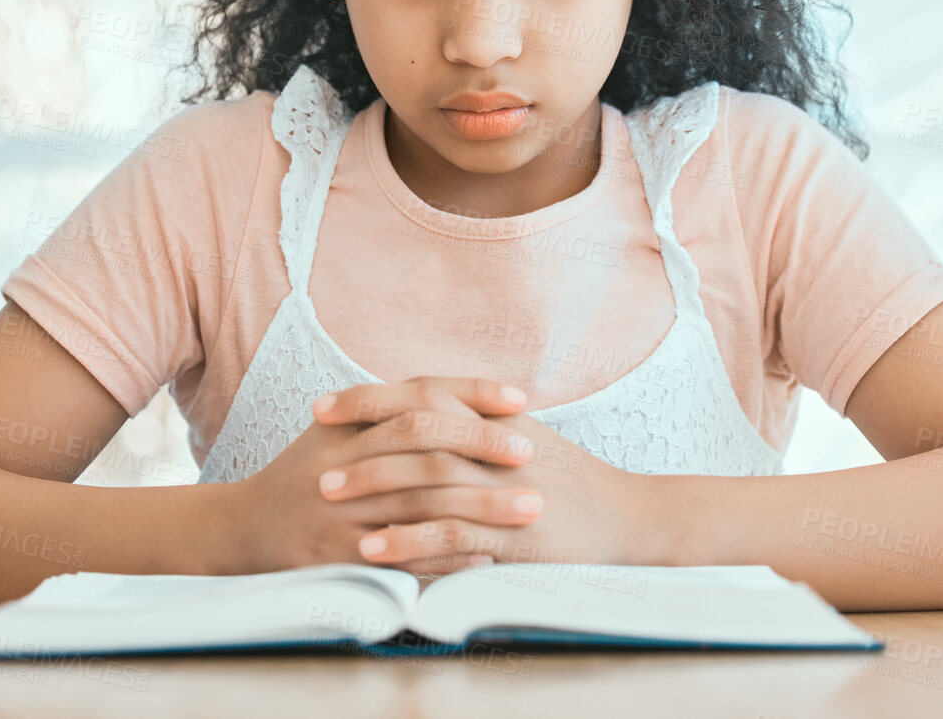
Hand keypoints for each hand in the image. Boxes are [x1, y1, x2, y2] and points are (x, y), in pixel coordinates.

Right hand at [218, 377, 544, 575]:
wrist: (243, 528)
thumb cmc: (307, 475)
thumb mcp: (338, 431)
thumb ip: (390, 411)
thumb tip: (466, 396)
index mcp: (349, 425)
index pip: (419, 397)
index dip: (471, 393)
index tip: (519, 400)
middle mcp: (343, 463)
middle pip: (424, 446)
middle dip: (483, 448)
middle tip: (532, 455)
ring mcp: (340, 513)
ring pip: (420, 505)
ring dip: (480, 507)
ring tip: (529, 507)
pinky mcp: (338, 559)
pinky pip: (402, 558)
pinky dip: (447, 557)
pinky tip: (487, 554)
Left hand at [314, 400, 658, 573]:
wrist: (627, 516)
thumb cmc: (569, 479)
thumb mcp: (522, 434)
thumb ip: (473, 416)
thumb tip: (415, 406)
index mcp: (495, 414)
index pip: (422, 392)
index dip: (369, 399)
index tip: (323, 408)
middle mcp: (497, 442)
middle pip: (417, 429)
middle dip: (361, 445)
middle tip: (316, 464)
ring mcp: (506, 485)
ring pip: (428, 478)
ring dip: (375, 488)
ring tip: (331, 502)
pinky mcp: (514, 531)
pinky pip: (451, 532)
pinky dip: (409, 539)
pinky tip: (374, 550)